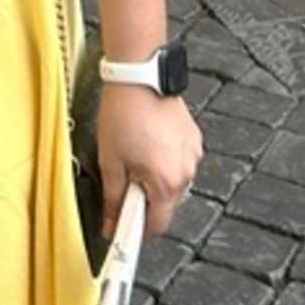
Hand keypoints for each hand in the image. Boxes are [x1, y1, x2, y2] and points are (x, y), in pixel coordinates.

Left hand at [97, 86, 202, 242]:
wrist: (139, 76)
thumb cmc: (122, 114)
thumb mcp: (110, 161)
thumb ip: (112, 199)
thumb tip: (109, 225)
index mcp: (166, 183)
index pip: (157, 225)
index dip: (137, 228)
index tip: (122, 224)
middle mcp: (186, 172)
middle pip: (166, 204)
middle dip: (145, 200)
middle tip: (124, 182)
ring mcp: (193, 154)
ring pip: (174, 182)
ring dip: (157, 179)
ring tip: (136, 155)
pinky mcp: (194, 138)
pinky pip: (180, 161)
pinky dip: (165, 160)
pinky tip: (149, 143)